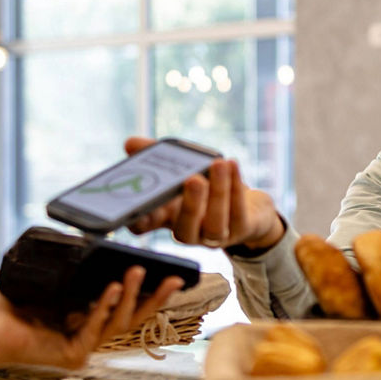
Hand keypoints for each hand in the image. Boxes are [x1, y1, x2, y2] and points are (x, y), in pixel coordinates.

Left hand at [0, 266, 183, 369]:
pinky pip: (95, 328)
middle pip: (133, 319)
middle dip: (156, 298)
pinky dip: (104, 306)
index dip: (149, 293)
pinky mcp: (73, 356)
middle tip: (175, 279)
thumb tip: (99, 250)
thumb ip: (78, 273)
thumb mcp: (55, 282)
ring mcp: (84, 348)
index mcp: (89, 319)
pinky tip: (111, 287)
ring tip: (135, 271)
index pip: (127, 307)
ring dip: (130, 296)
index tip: (169, 275)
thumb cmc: (15, 303)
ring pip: (118, 323)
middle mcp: (91, 335)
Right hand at [123, 136, 282, 250]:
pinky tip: (232, 165)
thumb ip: (153, 156)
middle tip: (192, 179)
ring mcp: (216, 235)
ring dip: (218, 192)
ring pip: (216, 223)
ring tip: (218, 164)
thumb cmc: (205, 185)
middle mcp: (190, 232)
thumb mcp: (179, 169)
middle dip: (190, 204)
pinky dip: (235, 187)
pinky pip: (239, 212)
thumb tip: (130, 144)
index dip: (140, 220)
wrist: (249, 207)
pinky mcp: (242, 230)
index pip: (145, 227)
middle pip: (185, 229)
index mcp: (167, 219)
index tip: (140, 206)